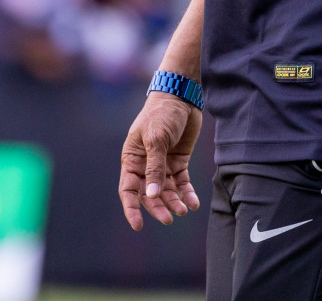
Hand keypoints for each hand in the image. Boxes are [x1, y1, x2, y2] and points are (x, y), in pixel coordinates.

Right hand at [118, 92, 201, 229]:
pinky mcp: (178, 162)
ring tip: (183, 210)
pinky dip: (186, 193)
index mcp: (132, 159)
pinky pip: (181, 183)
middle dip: (158, 207)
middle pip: (149, 194)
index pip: (128, 189)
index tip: (138, 225)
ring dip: (174, 202)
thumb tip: (152, 194)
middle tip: (170, 219)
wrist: (181, 97)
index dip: (131, 208)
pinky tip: (193, 203)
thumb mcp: (156, 139)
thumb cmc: (161, 114)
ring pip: (166, 191)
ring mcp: (162, 164)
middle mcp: (145, 165)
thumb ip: (154, 167)